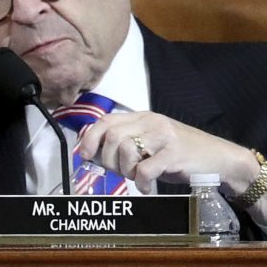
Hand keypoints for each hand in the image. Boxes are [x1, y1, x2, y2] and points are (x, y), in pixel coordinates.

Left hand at [78, 112, 258, 194]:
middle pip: (112, 136)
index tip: (84, 154)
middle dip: (108, 159)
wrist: (219, 158)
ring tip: (137, 176)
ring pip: (125, 150)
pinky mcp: (173, 153)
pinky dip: (141, 183)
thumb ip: (126, 141)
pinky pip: (144, 169)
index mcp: (141, 117)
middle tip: (120, 172)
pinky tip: (147, 187)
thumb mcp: (150, 141)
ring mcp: (162, 136)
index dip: (90, 138)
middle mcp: (150, 122)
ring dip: (126, 170)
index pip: (106, 120)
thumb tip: (92, 152)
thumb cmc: (179, 153)